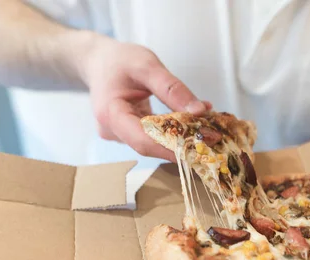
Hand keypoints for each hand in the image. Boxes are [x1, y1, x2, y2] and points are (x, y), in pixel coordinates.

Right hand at [80, 34, 210, 161]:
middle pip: (149, 145)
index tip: (199, 148)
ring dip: (177, 136)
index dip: (171, 148)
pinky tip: (188, 122)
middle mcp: (112, 130)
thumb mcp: (147, 66)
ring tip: (204, 127)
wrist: (99, 61)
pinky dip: (170, 130)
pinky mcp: (126, 134)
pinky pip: (150, 136)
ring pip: (151, 142)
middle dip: (179, 143)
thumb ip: (172, 89)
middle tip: (210, 137)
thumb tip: (199, 111)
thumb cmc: (119, 60)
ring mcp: (118, 135)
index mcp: (111, 114)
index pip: (143, 140)